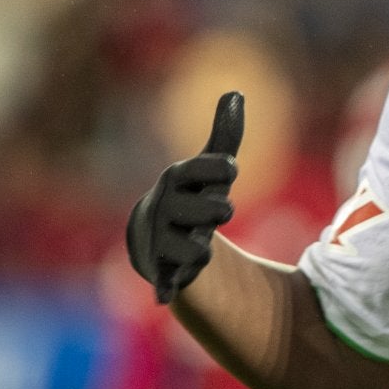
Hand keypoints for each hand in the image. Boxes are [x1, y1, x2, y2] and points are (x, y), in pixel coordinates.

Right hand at [125, 91, 243, 304]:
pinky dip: (166, 286)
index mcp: (177, 179)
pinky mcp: (162, 270)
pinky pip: (165, 279)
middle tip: (220, 213)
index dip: (222, 169)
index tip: (231, 169)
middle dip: (219, 211)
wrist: (152, 235)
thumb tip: (236, 92)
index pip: (205, 169)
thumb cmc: (189, 196)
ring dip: (203, 251)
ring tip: (202, 248)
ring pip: (195, 249)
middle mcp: (166, 208)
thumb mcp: (207, 168)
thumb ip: (224, 135)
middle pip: (210, 211)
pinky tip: (166, 296)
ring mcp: (162, 240)